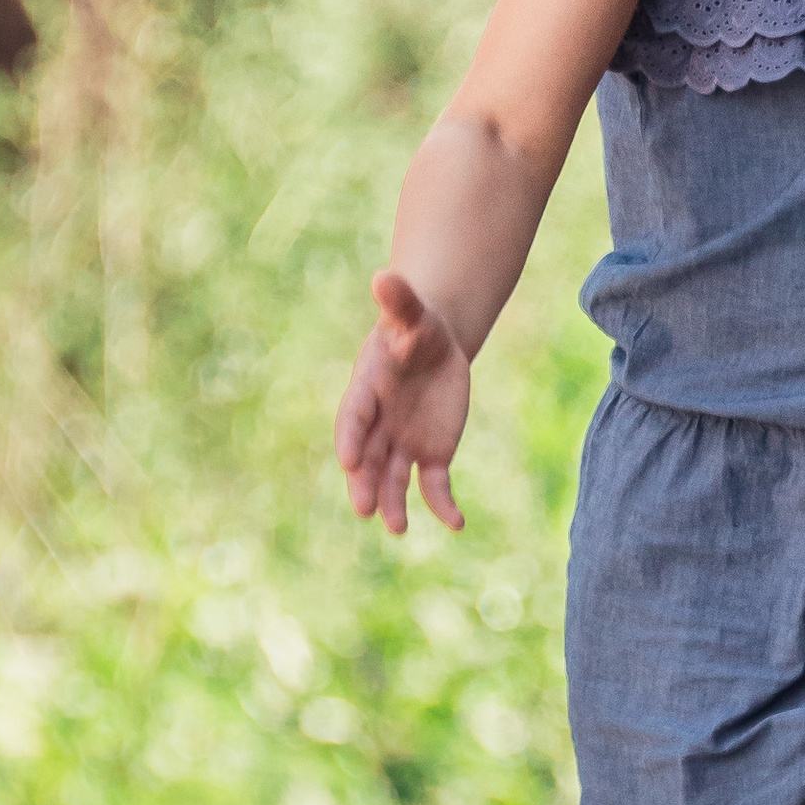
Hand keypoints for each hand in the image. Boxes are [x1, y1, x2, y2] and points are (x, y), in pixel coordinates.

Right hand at [335, 271, 470, 536]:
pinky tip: (457, 523)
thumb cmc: (415, 325)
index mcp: (368, 388)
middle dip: (365, 482)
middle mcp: (379, 423)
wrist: (433, 345)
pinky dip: (443, 505)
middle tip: (364, 509)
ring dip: (394, 504)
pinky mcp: (431, 454)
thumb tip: (385, 274)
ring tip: (397, 529)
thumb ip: (398, 301)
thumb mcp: (411, 312)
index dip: (350, 438)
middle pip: (367, 457)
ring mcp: (402, 442)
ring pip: (394, 479)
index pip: (354, 417)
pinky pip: (434, 484)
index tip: (346, 460)